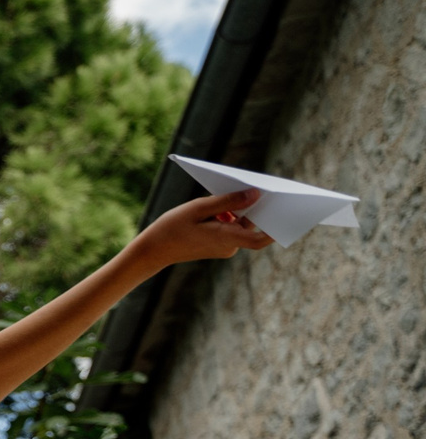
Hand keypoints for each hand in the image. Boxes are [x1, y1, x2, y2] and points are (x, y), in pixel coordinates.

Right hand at [136, 188, 273, 268]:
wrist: (151, 251)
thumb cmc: (171, 228)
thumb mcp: (198, 208)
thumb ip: (228, 201)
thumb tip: (255, 194)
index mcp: (226, 238)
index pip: (260, 238)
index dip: (276, 226)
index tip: (287, 211)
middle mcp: (228, 246)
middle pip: (250, 224)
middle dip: (251, 206)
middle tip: (256, 187)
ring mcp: (223, 247)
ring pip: (239, 224)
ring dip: (234, 210)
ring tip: (220, 197)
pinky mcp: (216, 245)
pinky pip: (230, 228)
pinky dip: (226, 216)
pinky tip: (212, 208)